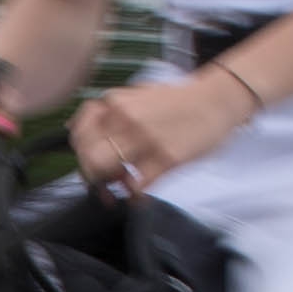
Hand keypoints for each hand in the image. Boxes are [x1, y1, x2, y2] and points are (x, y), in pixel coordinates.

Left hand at [71, 64, 259, 195]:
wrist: (218, 100)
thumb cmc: (180, 101)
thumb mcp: (140, 95)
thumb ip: (111, 110)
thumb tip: (75, 127)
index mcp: (118, 103)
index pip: (79, 131)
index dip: (79, 152)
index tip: (87, 161)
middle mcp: (127, 120)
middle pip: (88, 155)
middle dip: (90, 173)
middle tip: (101, 182)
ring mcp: (146, 140)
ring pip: (106, 171)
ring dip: (109, 186)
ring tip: (122, 187)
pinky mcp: (166, 158)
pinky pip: (137, 187)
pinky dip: (135, 196)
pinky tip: (140, 194)